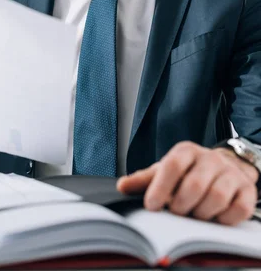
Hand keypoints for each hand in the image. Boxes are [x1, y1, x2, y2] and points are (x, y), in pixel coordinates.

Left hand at [117, 141, 257, 225]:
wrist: (225, 167)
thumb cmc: (189, 172)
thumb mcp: (165, 171)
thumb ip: (145, 179)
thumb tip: (122, 186)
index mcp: (186, 152)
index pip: (173, 165)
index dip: (160, 187)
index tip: (151, 206)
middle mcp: (210, 159)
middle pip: (194, 185)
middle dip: (181, 206)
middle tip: (176, 213)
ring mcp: (230, 174)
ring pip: (216, 198)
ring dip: (201, 213)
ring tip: (194, 215)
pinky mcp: (247, 191)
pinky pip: (237, 209)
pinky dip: (224, 219)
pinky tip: (214, 217)